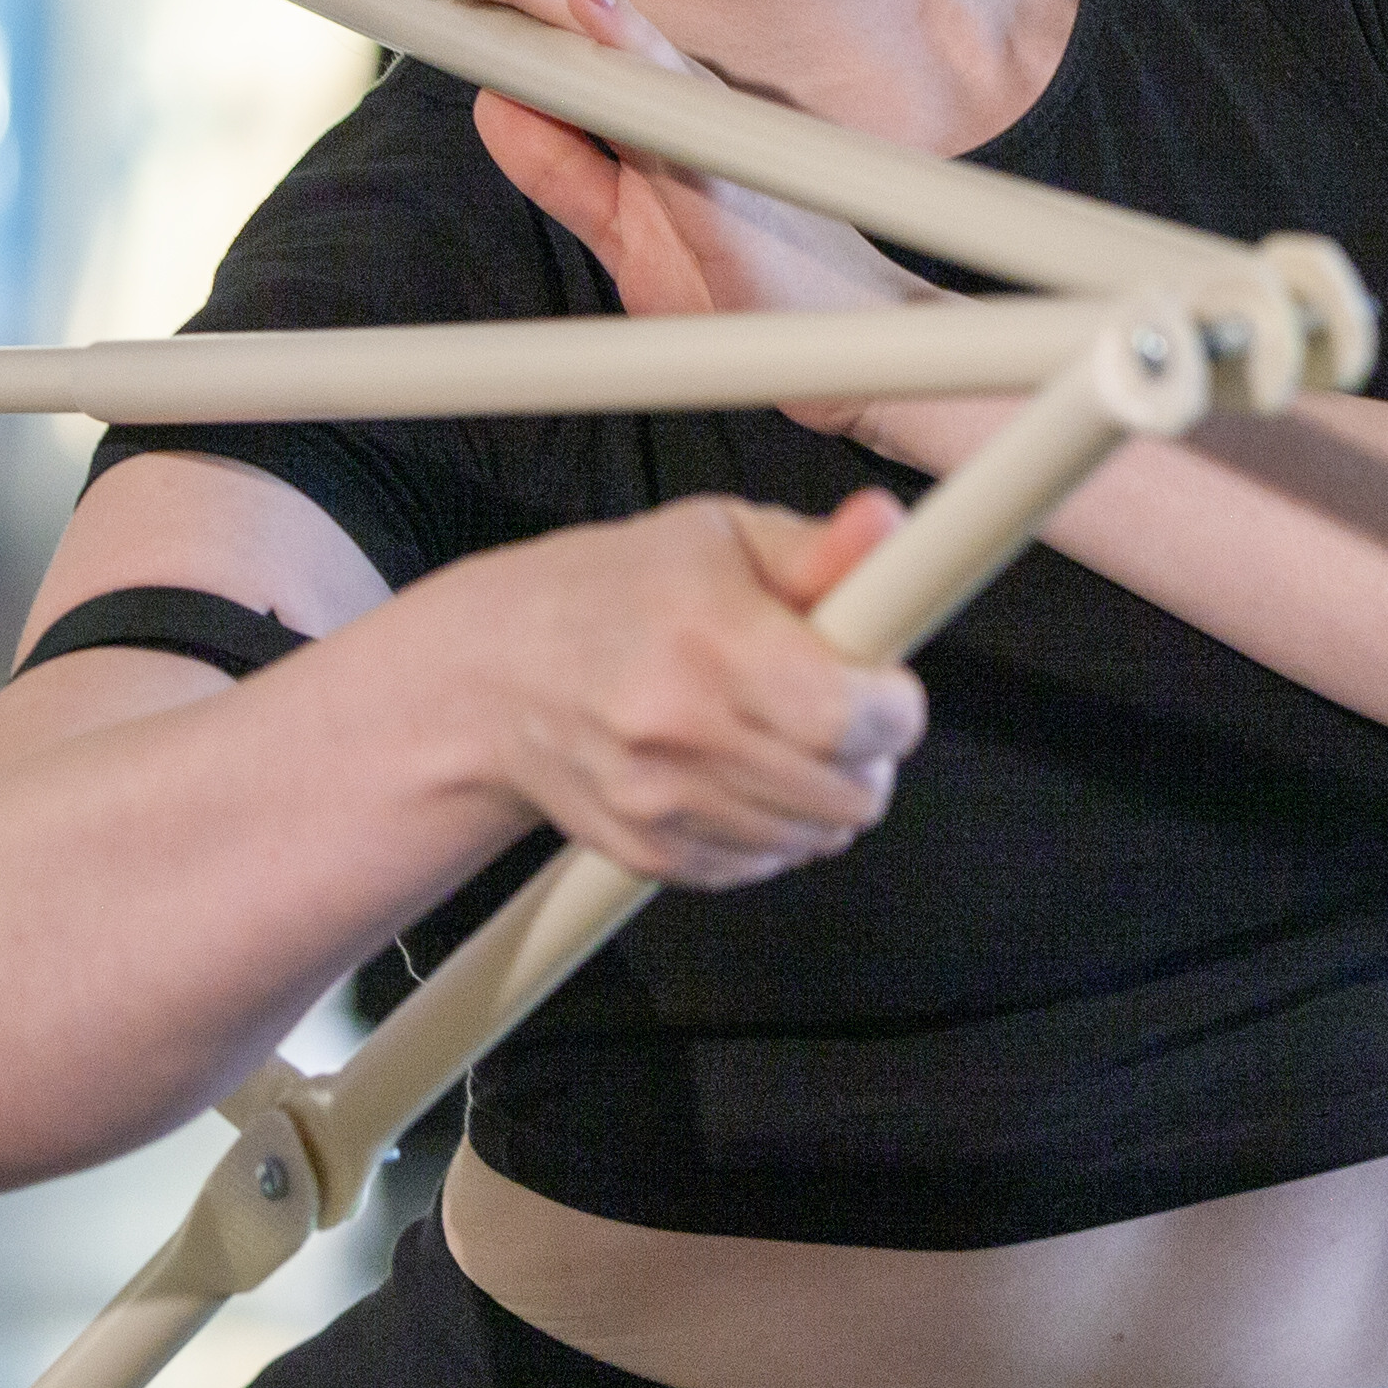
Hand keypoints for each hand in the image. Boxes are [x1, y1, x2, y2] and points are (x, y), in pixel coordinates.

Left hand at [344, 0, 935, 436]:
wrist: (843, 350)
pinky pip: (674, 97)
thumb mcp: (624, 231)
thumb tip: (491, 104)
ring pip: (592, 28)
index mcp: (632, 107)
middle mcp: (660, 93)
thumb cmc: (747, 281)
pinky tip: (588, 2)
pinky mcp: (726, 166)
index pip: (527, 30)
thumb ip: (563, 169)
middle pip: (541, 8)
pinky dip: (629, 44)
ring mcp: (695, 120)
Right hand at [432, 488, 928, 889]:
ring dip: (823, 795)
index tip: (882, 684)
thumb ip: (815, 548)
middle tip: (837, 709)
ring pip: (816, 838)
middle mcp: (682, 731)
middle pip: (852, 791)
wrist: (492, 677)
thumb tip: (886, 524)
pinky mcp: (651, 854)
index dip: (895, 705)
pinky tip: (740, 774)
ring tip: (783, 736)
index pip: (858, 716)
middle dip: (869, 753)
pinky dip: (771, 828)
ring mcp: (662, 803)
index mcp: (711, 641)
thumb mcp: (716, 538)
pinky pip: (762, 863)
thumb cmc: (610, 593)